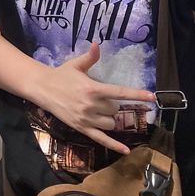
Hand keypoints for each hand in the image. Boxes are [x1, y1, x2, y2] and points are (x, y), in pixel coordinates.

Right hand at [40, 42, 155, 153]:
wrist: (42, 88)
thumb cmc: (61, 75)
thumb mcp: (76, 65)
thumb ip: (90, 57)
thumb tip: (97, 44)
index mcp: (92, 88)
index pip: (119, 92)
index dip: (136, 94)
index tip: (152, 97)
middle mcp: (91, 104)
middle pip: (114, 110)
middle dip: (110, 105)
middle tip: (98, 98)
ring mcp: (87, 118)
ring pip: (111, 123)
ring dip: (109, 118)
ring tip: (98, 111)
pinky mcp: (82, 128)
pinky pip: (101, 139)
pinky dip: (114, 146)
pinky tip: (126, 151)